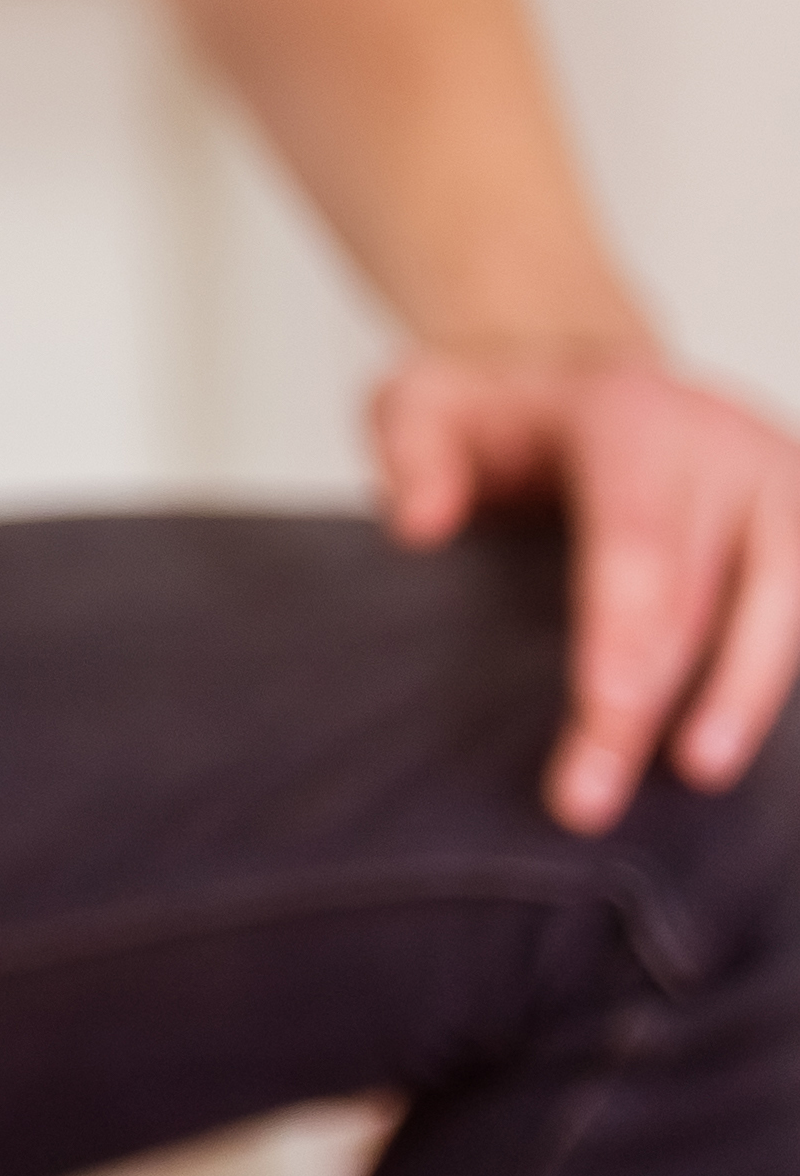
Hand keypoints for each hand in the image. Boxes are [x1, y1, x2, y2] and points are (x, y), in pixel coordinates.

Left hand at [374, 344, 799, 828]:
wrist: (584, 379)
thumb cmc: (504, 412)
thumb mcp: (423, 398)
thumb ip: (411, 450)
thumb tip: (418, 526)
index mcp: (632, 418)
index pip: (635, 545)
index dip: (623, 640)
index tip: (603, 721)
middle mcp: (722, 447)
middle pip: (705, 593)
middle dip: (656, 702)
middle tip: (592, 796)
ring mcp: (781, 485)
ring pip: (784, 604)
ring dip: (743, 697)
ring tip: (695, 774)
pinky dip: (770, 670)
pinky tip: (733, 735)